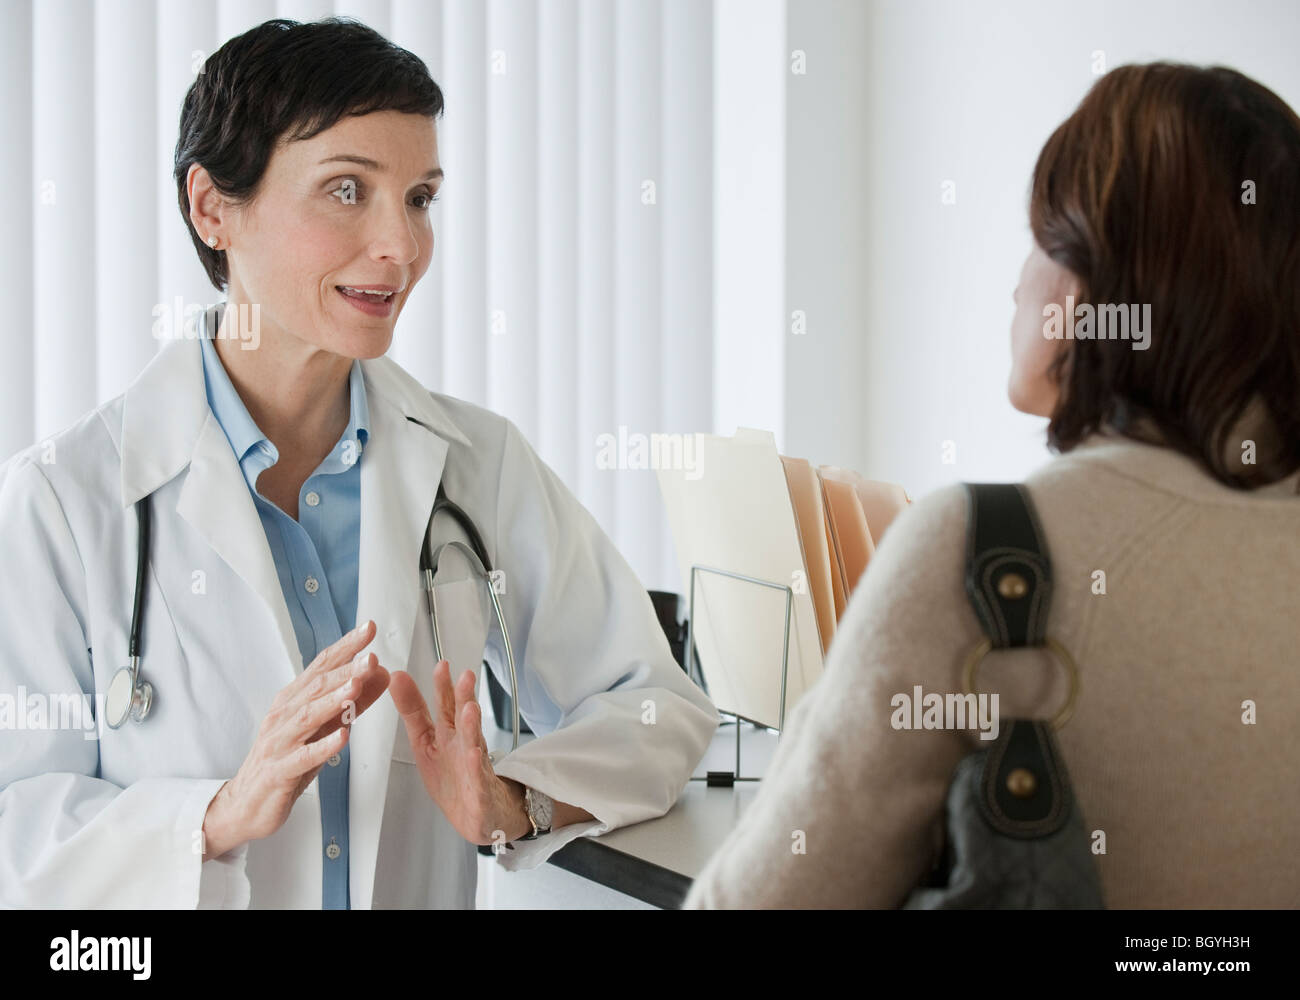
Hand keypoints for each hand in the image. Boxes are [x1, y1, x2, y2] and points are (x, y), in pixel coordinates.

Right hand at [201, 620, 389, 859]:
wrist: (247, 803)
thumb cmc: (287, 761)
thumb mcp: (323, 727)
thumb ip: (354, 702)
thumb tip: (381, 673)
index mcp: (294, 700)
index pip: (321, 666)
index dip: (345, 647)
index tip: (368, 628)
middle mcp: (284, 715)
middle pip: (316, 687)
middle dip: (345, 670)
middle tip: (371, 656)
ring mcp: (279, 743)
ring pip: (308, 717)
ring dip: (333, 701)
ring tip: (356, 687)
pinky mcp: (279, 771)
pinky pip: (303, 757)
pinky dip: (323, 746)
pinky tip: (342, 737)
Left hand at [388, 660, 530, 846]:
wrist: (479, 816)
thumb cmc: (452, 777)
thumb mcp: (425, 742)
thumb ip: (413, 710)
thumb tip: (396, 676)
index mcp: (448, 734)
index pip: (446, 706)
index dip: (443, 686)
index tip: (441, 665)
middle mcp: (464, 745)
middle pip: (463, 719)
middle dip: (463, 698)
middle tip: (465, 676)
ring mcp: (474, 766)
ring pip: (473, 744)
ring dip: (472, 726)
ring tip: (470, 709)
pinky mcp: (480, 791)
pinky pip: (477, 778)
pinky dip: (475, 767)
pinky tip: (472, 755)